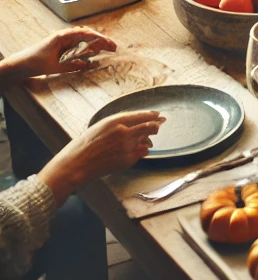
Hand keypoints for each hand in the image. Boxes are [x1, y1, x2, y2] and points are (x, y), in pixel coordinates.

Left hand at [0, 28, 115, 86]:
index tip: (110, 44)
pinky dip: (87, 47)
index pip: (85, 34)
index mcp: (63, 36)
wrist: (20, 64)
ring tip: (106, 49)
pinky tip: (92, 53)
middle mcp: (64, 35)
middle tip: (113, 47)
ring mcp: (63, 40)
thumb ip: (72, 65)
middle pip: (87, 34)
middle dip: (101, 40)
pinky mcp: (62, 45)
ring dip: (95, 43)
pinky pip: (78, 44)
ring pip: (84, 38)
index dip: (100, 38)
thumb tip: (87, 64)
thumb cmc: (35, 63)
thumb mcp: (55, 66)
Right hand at [40, 110, 163, 205]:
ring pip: (147, 139)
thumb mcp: (100, 127)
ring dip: (149, 138)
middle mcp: (124, 132)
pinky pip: (142, 152)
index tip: (157, 114)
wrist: (75, 165)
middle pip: (149, 126)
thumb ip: (117, 124)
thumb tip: (134, 124)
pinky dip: (143, 150)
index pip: (140, 115)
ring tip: (151, 137)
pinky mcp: (127, 159)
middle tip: (161, 122)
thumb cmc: (84, 146)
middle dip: (156, 124)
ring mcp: (127, 146)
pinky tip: (141, 149)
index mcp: (115, 121)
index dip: (151, 115)